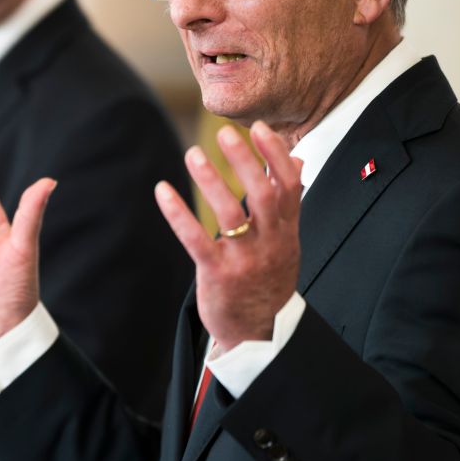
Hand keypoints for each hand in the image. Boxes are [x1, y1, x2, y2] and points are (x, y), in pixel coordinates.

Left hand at [154, 122, 302, 354]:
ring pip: (230, 214)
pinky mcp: (218, 274)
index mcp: (287, 231)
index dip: (275, 155)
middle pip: (262, 194)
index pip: (289, 185)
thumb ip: (288, 200)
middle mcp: (270, 242)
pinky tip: (163, 191)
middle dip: (245, 161)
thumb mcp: (288, 239)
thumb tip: (297, 159)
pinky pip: (196, 240)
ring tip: (192, 154)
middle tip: (225, 132)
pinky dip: (179, 213)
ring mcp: (244, 259)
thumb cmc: (270, 278)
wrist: (260, 332)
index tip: (259, 128)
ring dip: (210, 181)